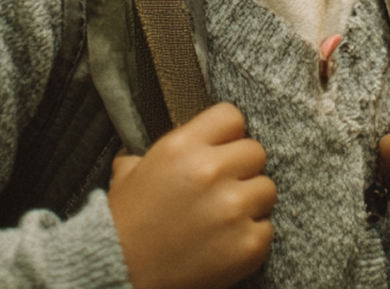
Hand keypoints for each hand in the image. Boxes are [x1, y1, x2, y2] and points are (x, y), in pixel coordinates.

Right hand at [108, 102, 275, 288]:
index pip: (231, 116)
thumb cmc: (125, 224)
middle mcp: (210, 171)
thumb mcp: (130, 172)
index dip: (228, 134)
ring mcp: (232, 208)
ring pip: (267, 189)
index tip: (222, 149)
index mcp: (184, 146)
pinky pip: (267, 228)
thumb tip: (163, 148)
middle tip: (225, 187)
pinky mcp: (247, 245)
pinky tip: (228, 242)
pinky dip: (252, 236)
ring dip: (251, 202)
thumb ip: (154, 152)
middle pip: (256, 151)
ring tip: (227, 217)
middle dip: (242, 169)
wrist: (121, 274)